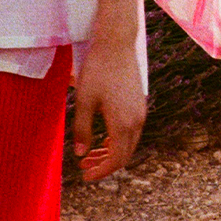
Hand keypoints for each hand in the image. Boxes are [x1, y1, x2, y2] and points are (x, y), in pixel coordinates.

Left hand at [72, 38, 145, 181]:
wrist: (116, 44)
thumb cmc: (97, 71)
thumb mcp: (84, 101)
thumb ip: (82, 130)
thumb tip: (80, 154)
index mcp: (123, 123)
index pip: (116, 159)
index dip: (101, 172)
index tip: (85, 176)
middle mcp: (136, 120)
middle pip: (124, 155)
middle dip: (105, 165)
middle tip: (84, 168)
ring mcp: (140, 111)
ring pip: (129, 143)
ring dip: (111, 153)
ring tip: (90, 155)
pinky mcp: (139, 103)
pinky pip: (131, 131)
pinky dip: (118, 140)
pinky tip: (103, 138)